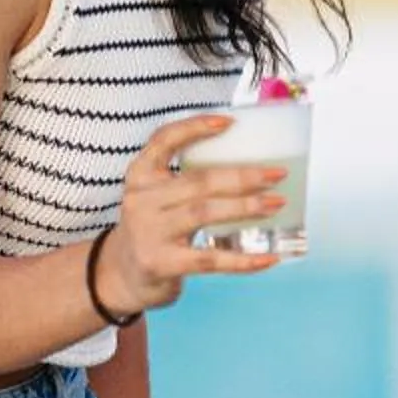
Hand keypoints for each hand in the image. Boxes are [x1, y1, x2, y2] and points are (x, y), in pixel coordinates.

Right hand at [96, 115, 291, 314]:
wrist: (120, 275)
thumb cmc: (153, 228)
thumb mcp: (157, 196)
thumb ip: (188, 182)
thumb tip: (251, 171)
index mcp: (141, 175)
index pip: (164, 140)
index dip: (195, 127)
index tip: (230, 122)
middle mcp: (142, 199)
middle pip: (199, 181)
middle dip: (243, 176)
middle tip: (277, 174)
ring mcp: (149, 231)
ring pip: (205, 213)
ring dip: (246, 207)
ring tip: (276, 204)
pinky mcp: (161, 263)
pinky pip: (210, 259)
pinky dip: (243, 260)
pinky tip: (268, 258)